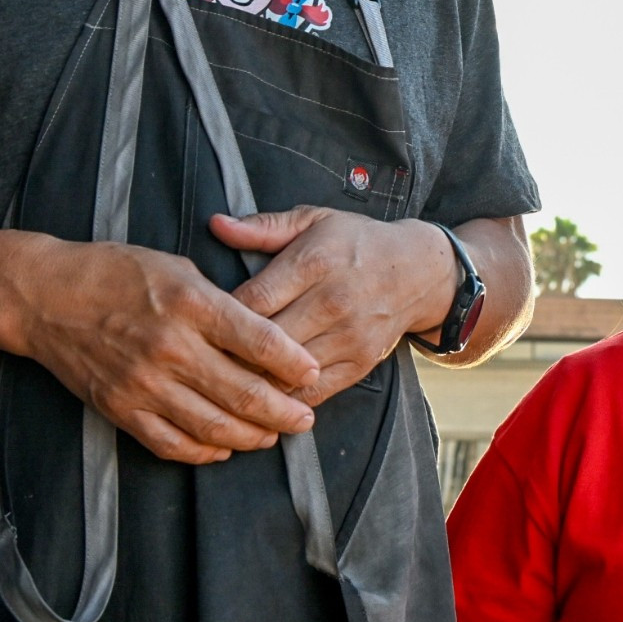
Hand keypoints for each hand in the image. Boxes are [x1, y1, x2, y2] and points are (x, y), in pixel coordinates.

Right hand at [2, 233, 319, 465]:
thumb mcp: (179, 268)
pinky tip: (225, 447)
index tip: (313, 373)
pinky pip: (170, 442)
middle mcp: (171, 347)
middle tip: (306, 419)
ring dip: (251, 436)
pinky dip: (203, 450)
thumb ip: (222, 301)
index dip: (293, 363)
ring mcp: (143, 382)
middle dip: (283, 411)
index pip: (260, 340)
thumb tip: (266, 332)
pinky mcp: (120, 407)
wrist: (45, 297)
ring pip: (212, 424)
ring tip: (274, 435)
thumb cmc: (117, 273)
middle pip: (242, 391)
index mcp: (192, 304)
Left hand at [213, 208, 455, 405]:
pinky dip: (285, 400)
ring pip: (286, 373)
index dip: (220, 318)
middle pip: (265, 342)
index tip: (201, 325)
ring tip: (225, 384)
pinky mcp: (360, 362)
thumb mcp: (315, 221)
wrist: (420, 270)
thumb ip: (263, 227)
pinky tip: (263, 398)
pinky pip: (313, 393)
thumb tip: (216, 225)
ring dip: (253, 382)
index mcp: (315, 262)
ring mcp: (349, 335)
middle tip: (202, 361)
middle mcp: (332, 301)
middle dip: (229, 355)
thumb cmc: (358, 243)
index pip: (252, 302)